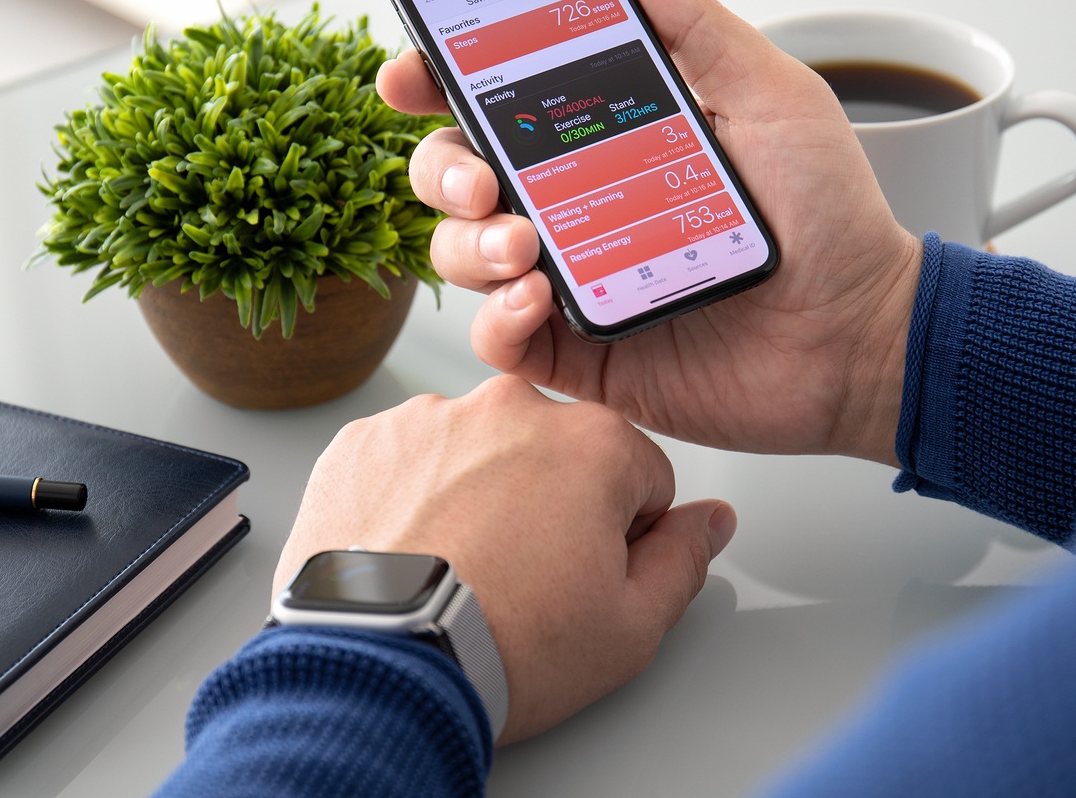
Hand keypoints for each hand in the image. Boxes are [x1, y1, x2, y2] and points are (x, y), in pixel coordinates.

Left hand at [274, 374, 735, 743]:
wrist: (378, 666)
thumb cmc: (501, 646)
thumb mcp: (630, 626)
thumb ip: (684, 558)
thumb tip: (710, 521)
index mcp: (590, 442)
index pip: (639, 475)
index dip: (621, 533)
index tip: (584, 573)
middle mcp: (509, 408)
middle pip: (555, 451)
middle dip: (548, 501)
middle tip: (519, 576)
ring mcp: (429, 418)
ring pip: (477, 448)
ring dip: (476, 492)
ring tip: (458, 567)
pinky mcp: (365, 440)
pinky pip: (407, 457)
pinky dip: (411, 493)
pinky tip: (410, 550)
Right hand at [378, 0, 921, 465]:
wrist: (860, 331)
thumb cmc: (827, 217)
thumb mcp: (773, 99)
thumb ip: (700, 29)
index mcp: (602, 139)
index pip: (497, 100)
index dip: (439, 79)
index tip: (414, 70)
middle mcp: (572, 204)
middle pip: (455, 173)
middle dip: (440, 166)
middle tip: (480, 174)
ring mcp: (569, 278)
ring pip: (462, 253)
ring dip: (468, 242)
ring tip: (523, 242)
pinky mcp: (579, 349)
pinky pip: (502, 337)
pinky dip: (498, 319)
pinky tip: (536, 298)